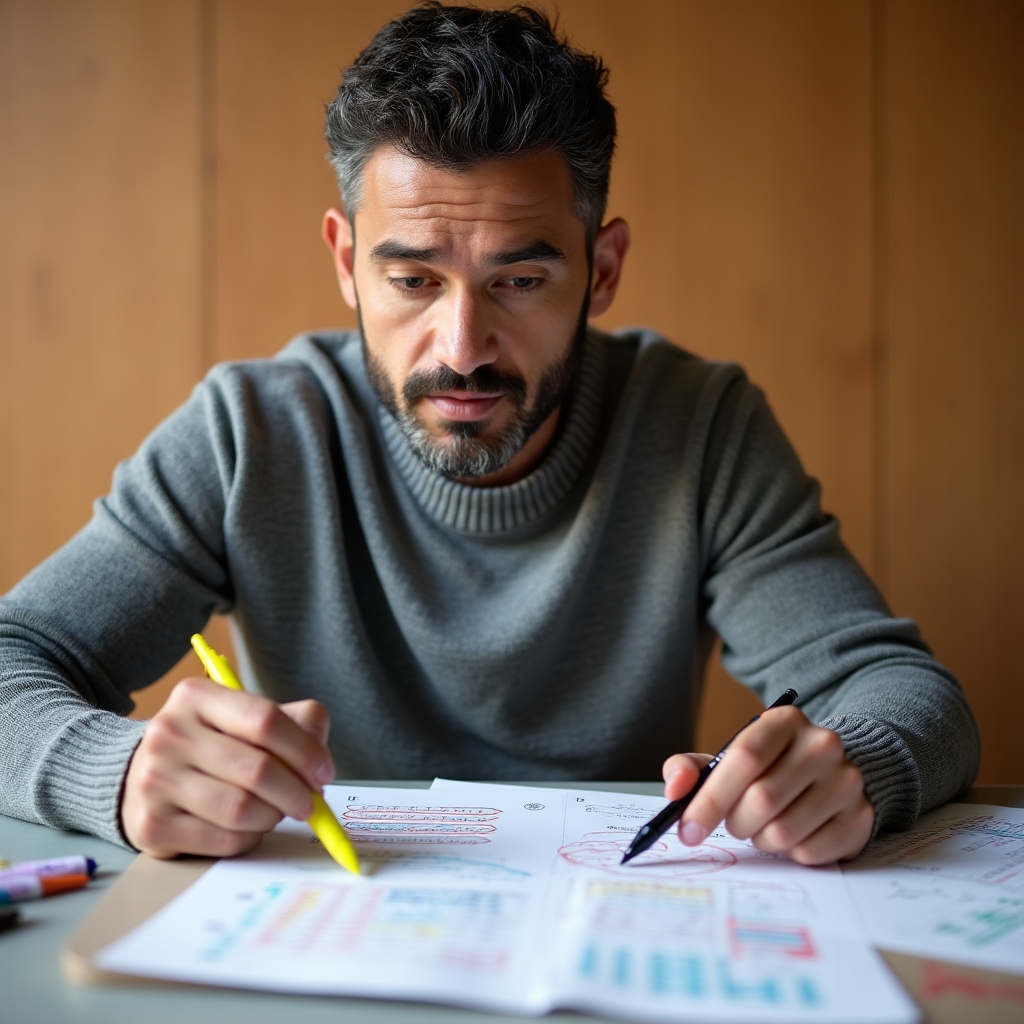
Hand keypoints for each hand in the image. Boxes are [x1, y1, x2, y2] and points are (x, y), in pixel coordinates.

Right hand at [121, 677, 334, 858]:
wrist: (145, 775)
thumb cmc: (214, 743)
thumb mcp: (249, 716)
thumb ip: (296, 721)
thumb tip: (320, 759)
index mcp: (196, 697)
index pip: (265, 720)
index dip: (305, 750)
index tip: (323, 772)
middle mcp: (169, 734)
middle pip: (257, 769)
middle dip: (296, 792)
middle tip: (309, 802)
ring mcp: (155, 781)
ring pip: (241, 809)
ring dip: (273, 816)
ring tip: (276, 811)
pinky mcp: (152, 826)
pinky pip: (223, 841)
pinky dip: (249, 838)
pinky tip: (248, 827)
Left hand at [663, 706, 873, 864]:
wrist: (828, 774)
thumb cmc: (767, 769)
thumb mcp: (726, 759)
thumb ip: (690, 768)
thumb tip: (674, 790)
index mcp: (783, 721)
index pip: (744, 758)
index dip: (711, 798)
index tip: (688, 829)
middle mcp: (822, 744)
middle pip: (762, 799)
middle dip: (734, 823)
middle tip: (733, 825)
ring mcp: (847, 780)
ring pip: (784, 832)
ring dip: (761, 840)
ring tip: (763, 827)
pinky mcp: (861, 817)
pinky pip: (809, 852)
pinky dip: (789, 853)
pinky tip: (792, 834)